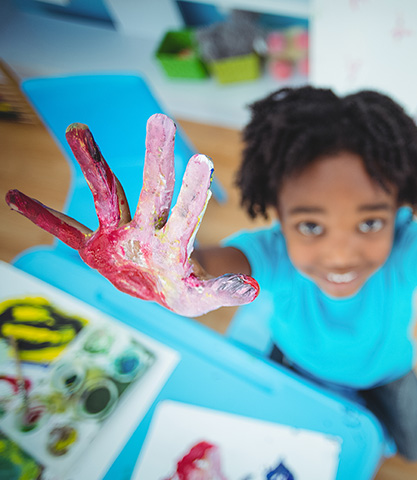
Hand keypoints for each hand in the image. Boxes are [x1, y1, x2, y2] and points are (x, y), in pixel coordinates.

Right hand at [6, 114, 257, 316]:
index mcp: (174, 243)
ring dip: (93, 164)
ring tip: (78, 127)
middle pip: (152, 191)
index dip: (192, 192)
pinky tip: (13, 197)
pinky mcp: (96, 246)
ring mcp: (119, 234)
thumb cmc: (187, 289)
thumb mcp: (205, 296)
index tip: (201, 160)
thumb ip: (226, 289)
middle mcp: (147, 229)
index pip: (186, 213)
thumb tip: (253, 288)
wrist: (162, 289)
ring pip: (106, 195)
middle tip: (160, 120)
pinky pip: (65, 230)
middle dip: (155, 160)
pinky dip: (41, 217)